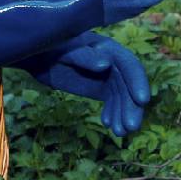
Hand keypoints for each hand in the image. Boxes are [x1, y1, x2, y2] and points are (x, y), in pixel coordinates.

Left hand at [12, 32, 150, 136]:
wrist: (37, 57)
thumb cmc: (49, 47)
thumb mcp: (64, 50)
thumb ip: (83, 56)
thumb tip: (105, 64)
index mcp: (108, 48)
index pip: (129, 65)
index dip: (138, 82)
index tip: (142, 101)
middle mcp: (113, 62)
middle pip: (129, 86)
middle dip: (131, 107)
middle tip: (129, 128)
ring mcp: (108, 76)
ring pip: (122, 97)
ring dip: (123, 114)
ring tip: (119, 132)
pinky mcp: (100, 88)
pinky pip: (112, 102)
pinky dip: (113, 114)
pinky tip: (107, 124)